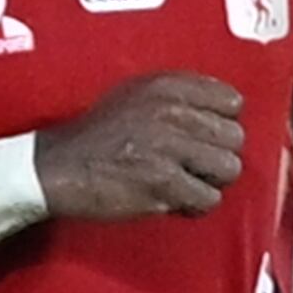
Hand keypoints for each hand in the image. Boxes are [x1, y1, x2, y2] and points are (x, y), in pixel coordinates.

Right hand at [34, 72, 244, 221]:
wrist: (58, 167)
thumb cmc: (97, 136)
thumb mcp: (135, 96)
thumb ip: (178, 99)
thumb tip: (224, 112)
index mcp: (167, 87)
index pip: (231, 101)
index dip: (222, 124)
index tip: (205, 137)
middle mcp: (171, 112)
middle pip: (234, 137)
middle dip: (217, 156)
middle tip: (193, 166)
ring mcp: (168, 147)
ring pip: (228, 169)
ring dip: (210, 182)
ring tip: (186, 184)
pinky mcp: (163, 182)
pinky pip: (207, 199)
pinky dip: (194, 206)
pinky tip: (174, 201)